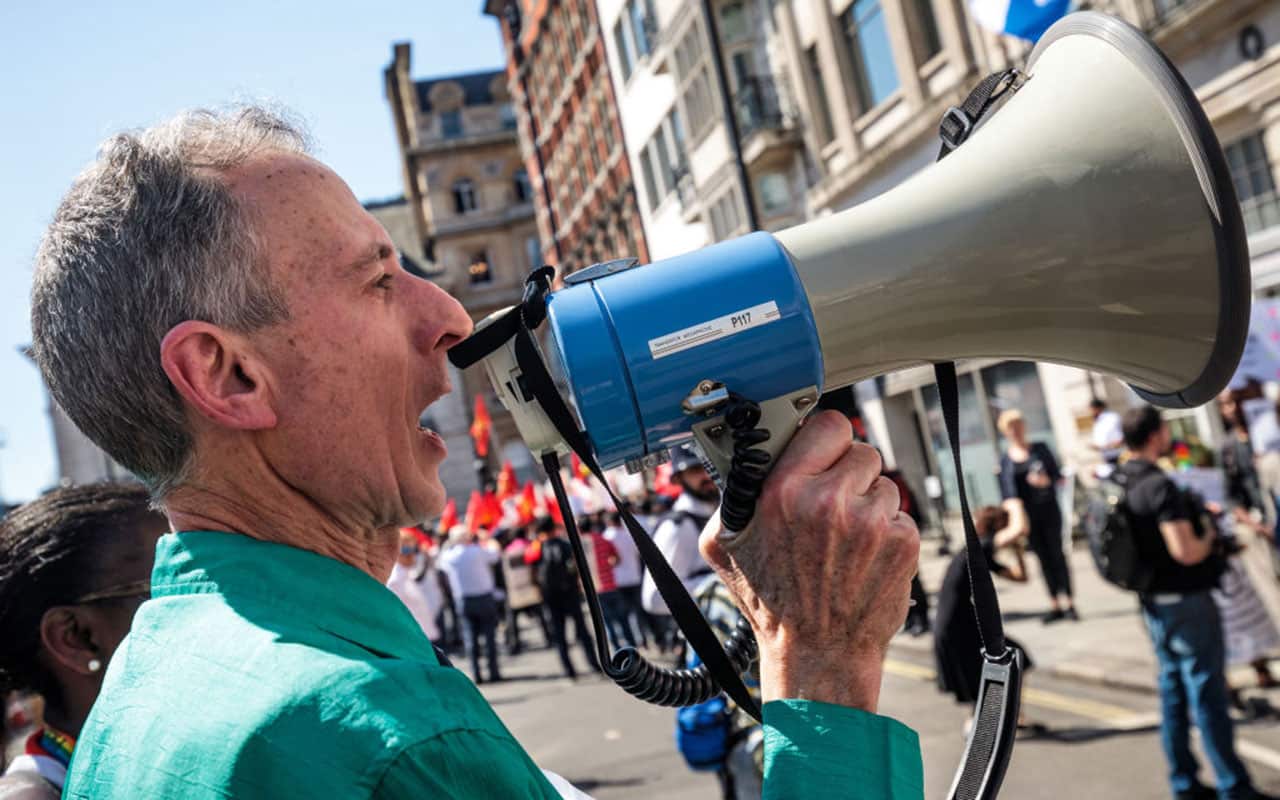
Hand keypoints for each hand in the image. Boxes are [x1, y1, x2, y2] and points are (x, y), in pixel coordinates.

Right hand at [699, 411, 919, 711]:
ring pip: (883, 483)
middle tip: (832, 504)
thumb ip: (735, 490)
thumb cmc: (770, 602)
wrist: (817, 655)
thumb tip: (743, 452)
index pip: (827, 425)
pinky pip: (900, 515)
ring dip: (868, 503)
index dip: (824, 439)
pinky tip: (864, 558)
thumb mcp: (725, 543)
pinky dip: (887, 532)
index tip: (822, 452)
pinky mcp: (903, 542)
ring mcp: (871, 522)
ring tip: (845, 540)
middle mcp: (829, 502)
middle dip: (847, 474)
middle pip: (861, 450)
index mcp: (783, 492)